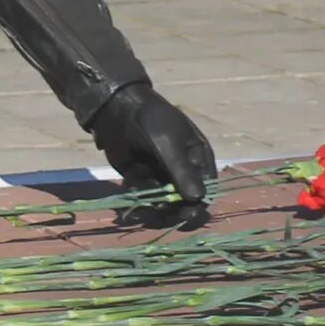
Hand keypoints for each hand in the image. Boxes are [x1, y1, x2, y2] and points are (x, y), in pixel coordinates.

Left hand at [89, 85, 214, 208]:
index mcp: (199, 158)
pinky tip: (131, 181)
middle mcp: (184, 170)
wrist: (119, 110)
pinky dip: (138, 193)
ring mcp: (163, 176)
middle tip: (161, 213)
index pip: (206, 189)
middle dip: (173, 209)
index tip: (187, 215)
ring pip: (164, 202)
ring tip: (141, 191)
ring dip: (154, 203)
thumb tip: (198, 199)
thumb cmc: (151, 121)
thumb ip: (182, 171)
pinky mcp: (144, 179)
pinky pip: (145, 196)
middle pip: (185, 201)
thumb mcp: (168, 144)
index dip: (198, 205)